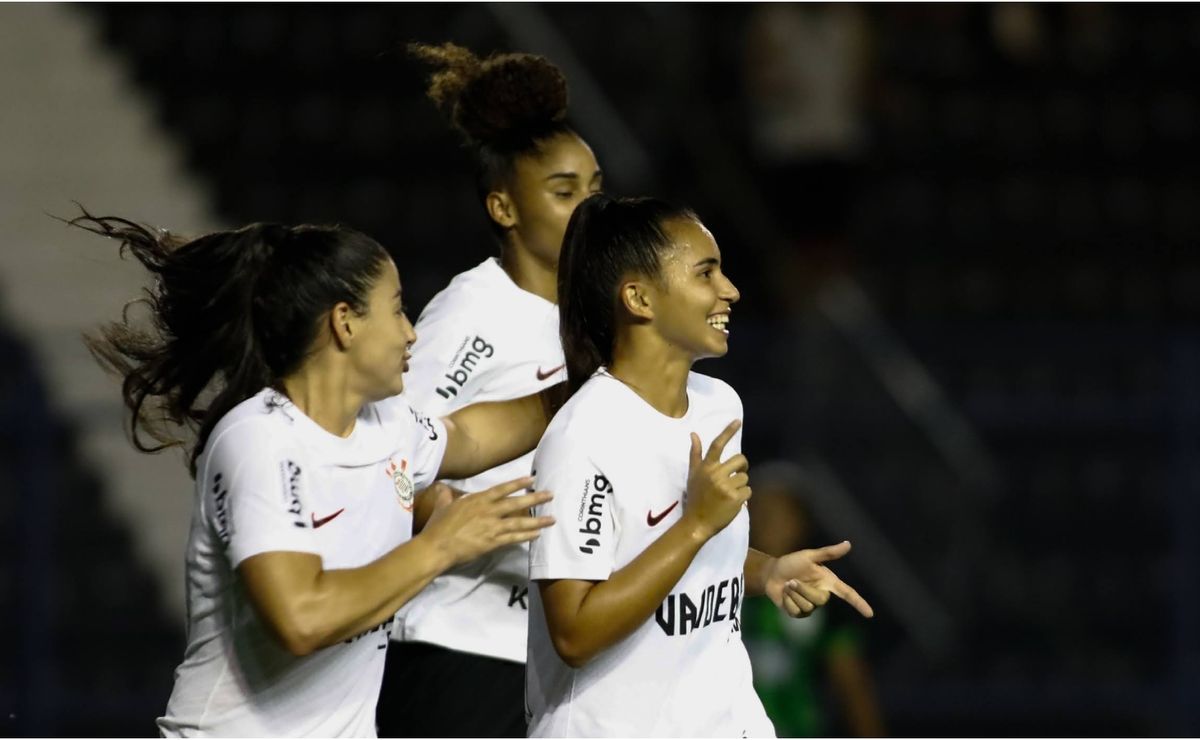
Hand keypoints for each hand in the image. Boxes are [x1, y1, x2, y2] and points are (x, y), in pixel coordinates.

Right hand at [419, 476, 553, 566]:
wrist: (437, 546)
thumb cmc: (438, 526)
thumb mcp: (442, 507)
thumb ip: (446, 496)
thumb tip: (443, 489)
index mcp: (477, 500)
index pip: (501, 489)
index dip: (517, 483)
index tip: (532, 479)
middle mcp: (488, 511)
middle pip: (516, 503)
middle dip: (535, 498)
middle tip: (550, 495)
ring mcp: (492, 527)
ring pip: (519, 522)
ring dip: (537, 520)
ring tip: (551, 519)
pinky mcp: (492, 542)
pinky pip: (514, 538)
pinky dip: (526, 536)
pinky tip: (537, 534)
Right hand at [680, 420, 750, 539]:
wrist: (697, 523)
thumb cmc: (696, 497)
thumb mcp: (693, 475)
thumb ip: (695, 454)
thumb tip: (694, 434)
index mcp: (706, 467)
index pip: (717, 445)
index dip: (728, 432)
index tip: (738, 421)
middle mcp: (715, 474)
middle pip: (740, 460)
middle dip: (742, 467)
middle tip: (736, 476)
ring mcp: (726, 486)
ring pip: (745, 477)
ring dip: (741, 485)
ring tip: (729, 494)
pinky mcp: (735, 499)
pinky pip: (748, 490)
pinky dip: (743, 497)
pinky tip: (733, 502)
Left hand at [765, 540, 873, 618]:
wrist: (771, 573)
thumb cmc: (791, 563)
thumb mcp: (808, 556)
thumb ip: (828, 553)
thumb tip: (848, 544)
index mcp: (828, 582)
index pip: (848, 594)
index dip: (859, 603)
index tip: (870, 614)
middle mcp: (822, 595)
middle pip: (820, 600)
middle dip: (803, 589)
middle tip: (791, 581)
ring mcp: (811, 606)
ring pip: (807, 607)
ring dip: (793, 594)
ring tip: (787, 586)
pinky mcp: (799, 613)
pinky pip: (796, 612)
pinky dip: (787, 601)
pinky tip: (784, 595)